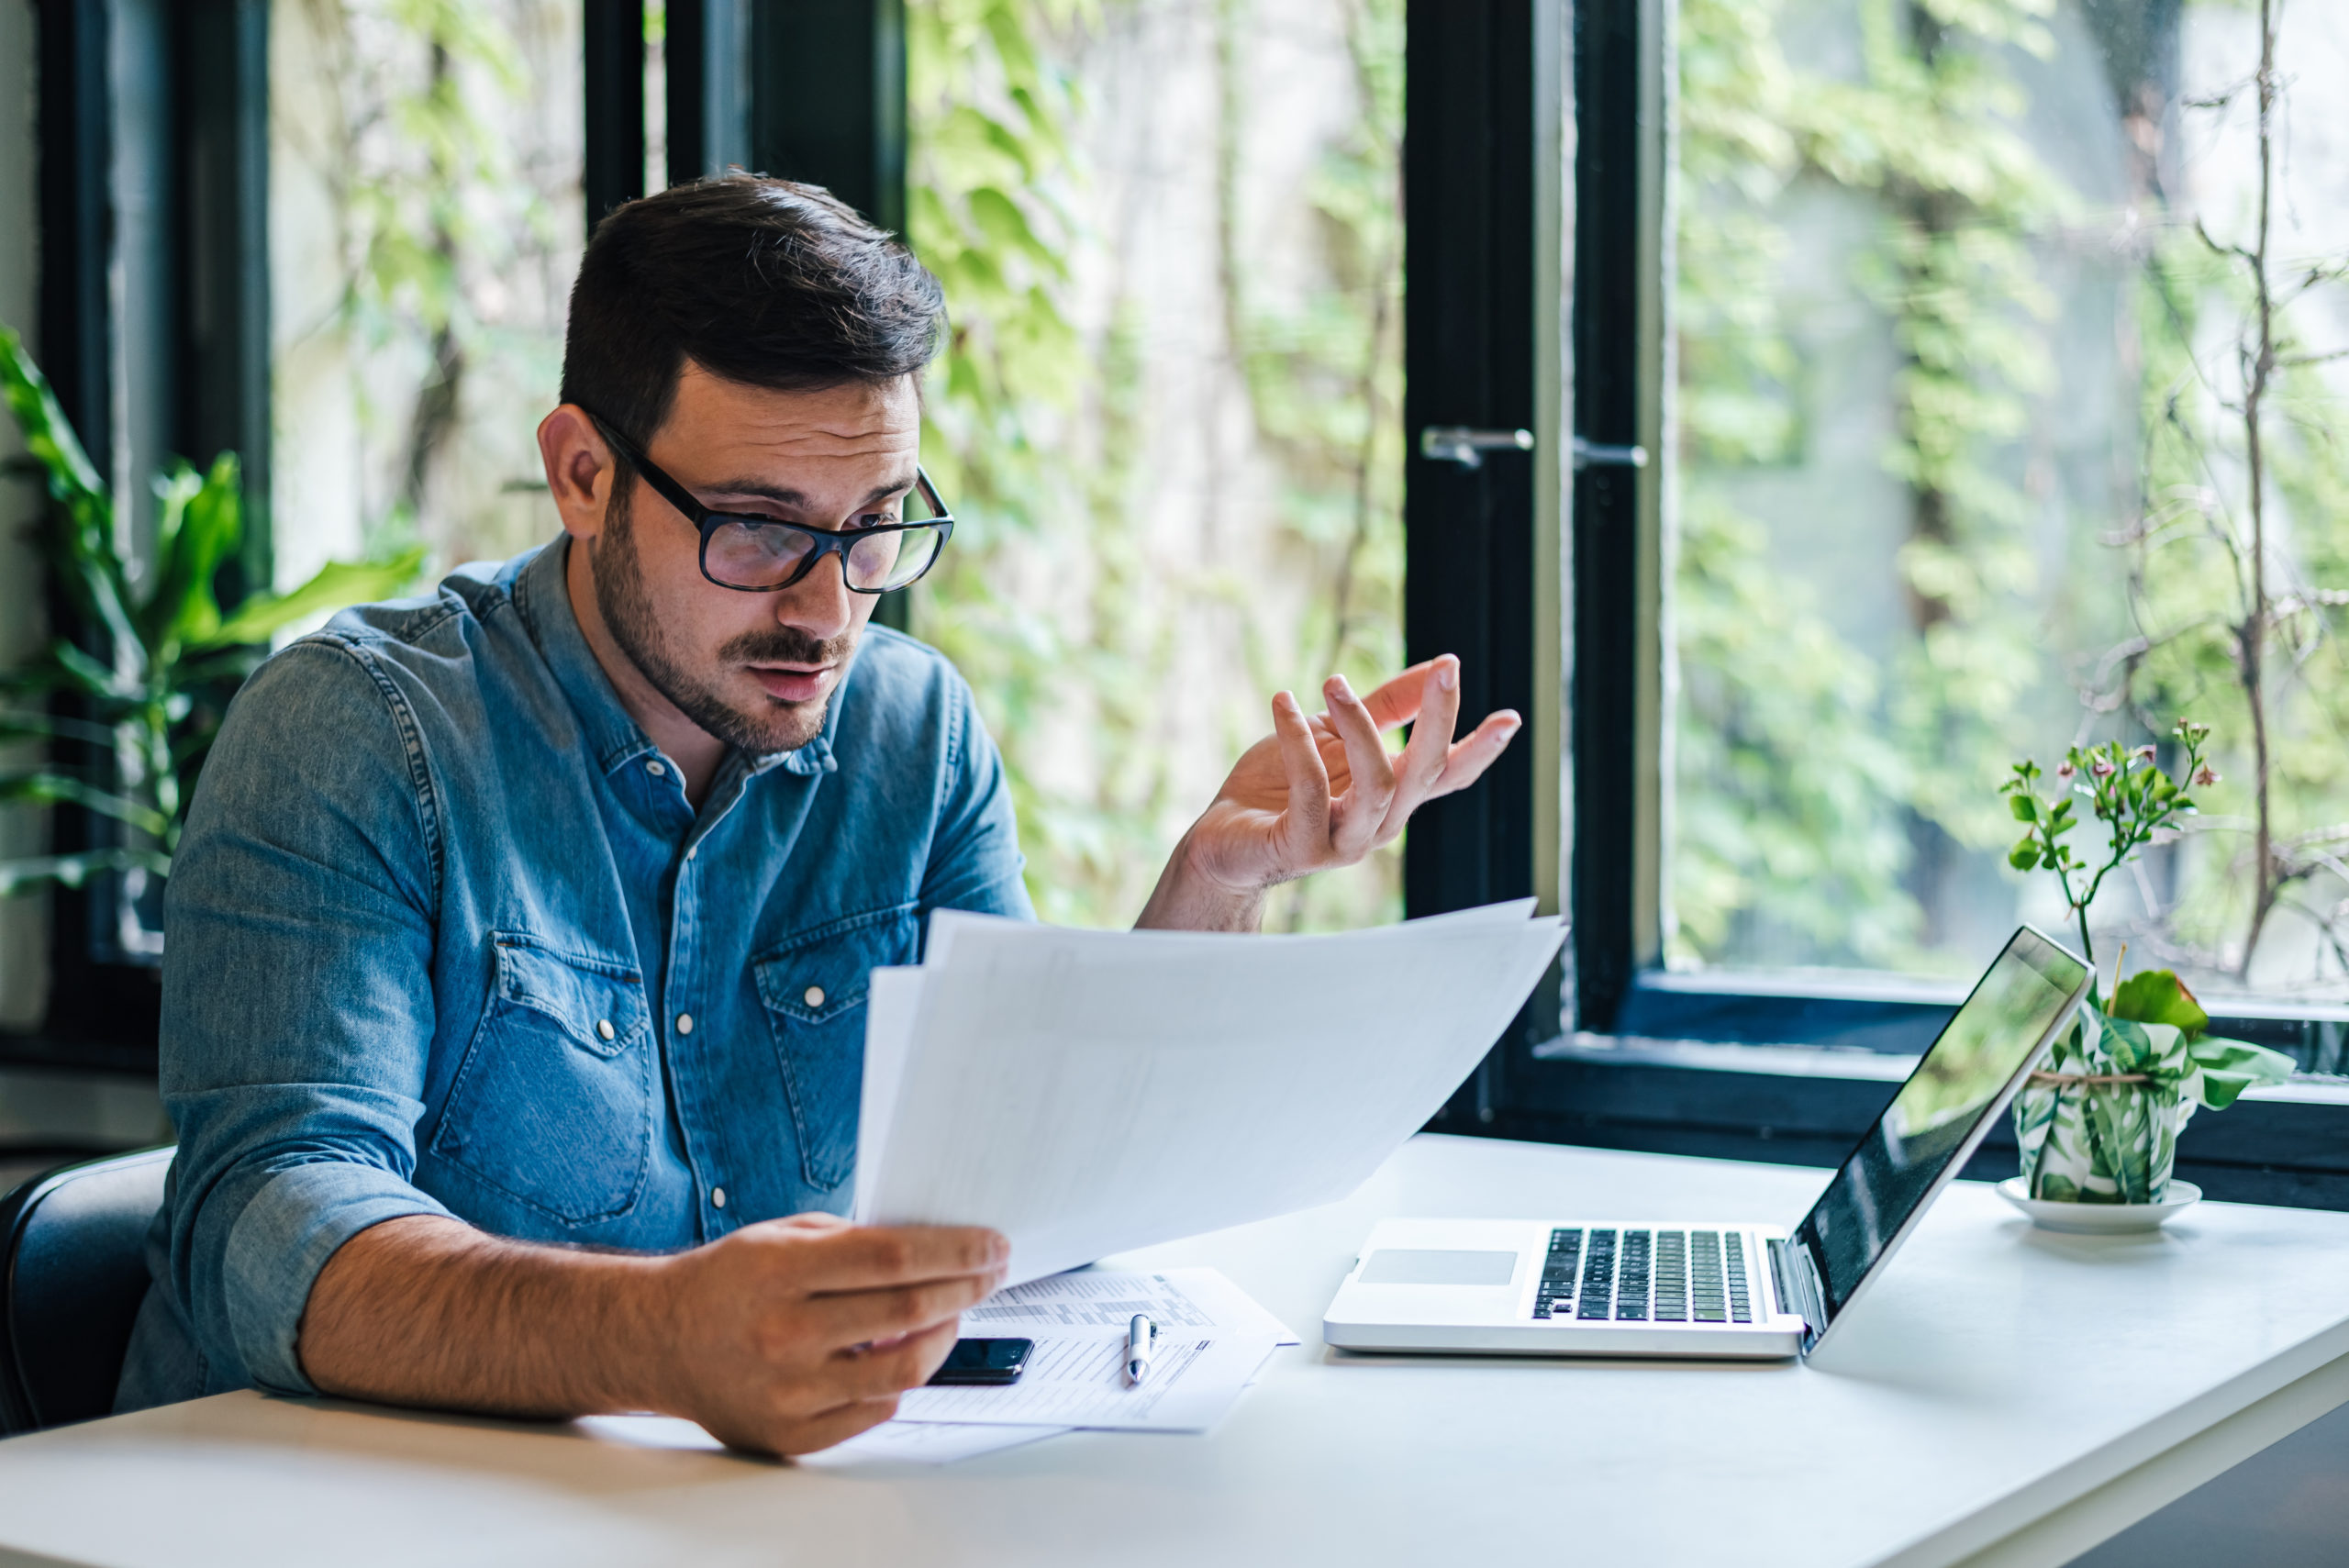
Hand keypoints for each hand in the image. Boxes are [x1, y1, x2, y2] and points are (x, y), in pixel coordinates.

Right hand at [647, 1214, 1007, 1454]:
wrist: (657, 1340)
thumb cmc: (724, 1283)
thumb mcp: (779, 1235)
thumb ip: (852, 1241)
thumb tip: (935, 1249)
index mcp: (780, 1271)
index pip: (894, 1259)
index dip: (956, 1251)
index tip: (992, 1245)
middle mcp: (784, 1333)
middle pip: (909, 1313)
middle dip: (967, 1288)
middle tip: (990, 1272)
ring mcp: (788, 1391)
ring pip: (904, 1372)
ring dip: (944, 1338)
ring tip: (951, 1314)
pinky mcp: (790, 1434)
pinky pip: (875, 1410)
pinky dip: (900, 1381)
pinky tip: (901, 1355)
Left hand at [1137, 654, 1519, 929]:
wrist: (1219, 841)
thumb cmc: (1277, 786)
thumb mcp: (1332, 734)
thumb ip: (1384, 707)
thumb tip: (1437, 665)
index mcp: (1391, 796)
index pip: (1448, 776)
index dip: (1481, 750)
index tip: (1512, 716)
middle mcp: (1379, 823)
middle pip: (1426, 775)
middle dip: (1440, 720)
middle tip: (1445, 668)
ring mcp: (1345, 842)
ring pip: (1378, 785)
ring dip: (1360, 726)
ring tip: (1333, 683)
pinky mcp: (1304, 848)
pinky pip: (1313, 790)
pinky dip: (1299, 740)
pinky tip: (1283, 703)